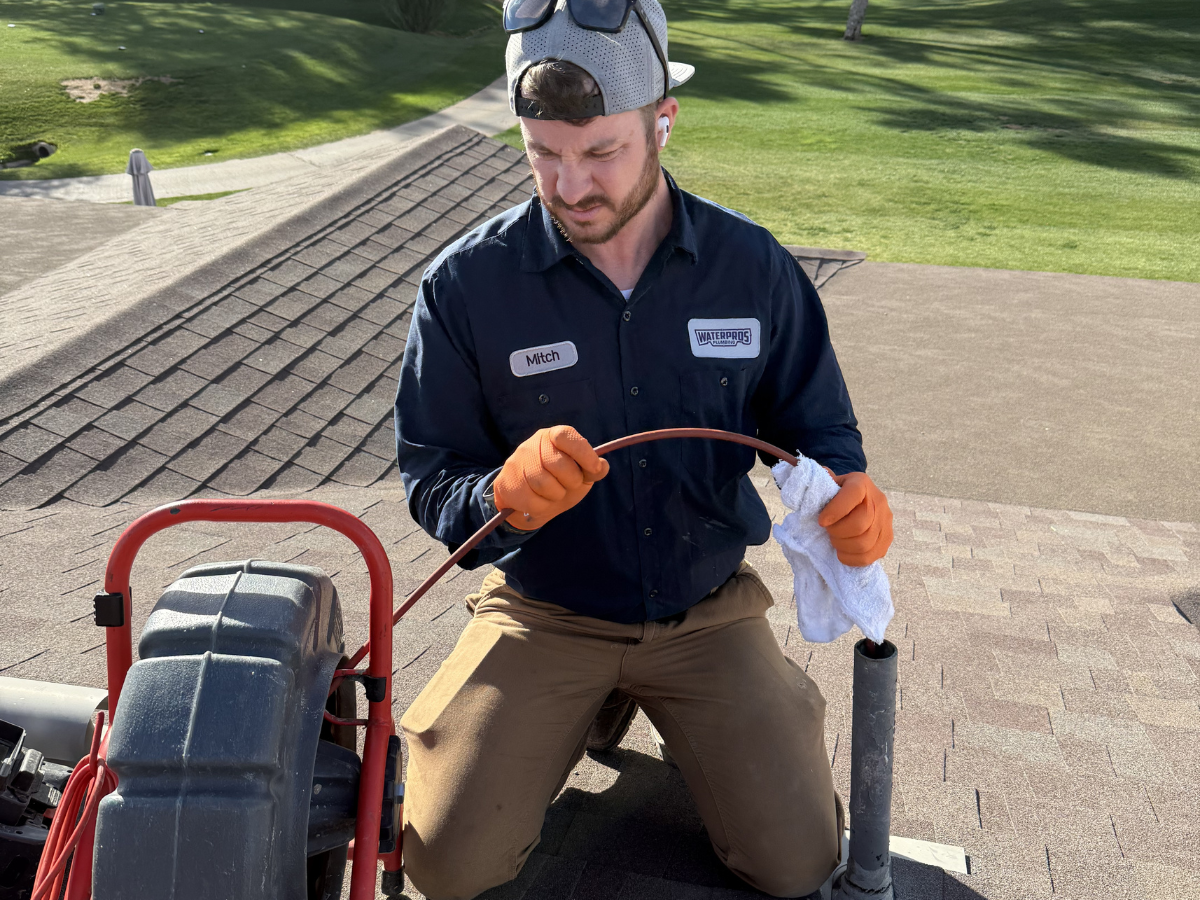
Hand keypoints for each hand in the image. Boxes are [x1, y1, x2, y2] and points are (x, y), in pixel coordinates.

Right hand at [493, 426, 609, 529]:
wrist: (527, 501)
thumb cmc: (558, 482)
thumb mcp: (579, 474)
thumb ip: (592, 469)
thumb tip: (602, 466)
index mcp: (552, 436)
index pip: (566, 436)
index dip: (583, 452)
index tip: (595, 468)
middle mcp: (532, 445)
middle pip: (560, 465)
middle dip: (572, 481)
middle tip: (569, 484)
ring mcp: (517, 463)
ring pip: (545, 485)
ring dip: (556, 495)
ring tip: (553, 493)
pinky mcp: (507, 483)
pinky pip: (533, 502)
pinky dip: (542, 508)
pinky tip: (539, 501)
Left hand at [817, 470, 892, 565]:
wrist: (859, 499)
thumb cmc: (838, 493)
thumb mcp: (830, 483)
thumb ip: (821, 483)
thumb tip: (813, 484)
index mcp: (862, 483)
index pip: (853, 493)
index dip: (835, 510)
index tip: (821, 521)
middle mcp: (879, 500)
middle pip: (860, 524)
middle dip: (838, 532)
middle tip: (828, 531)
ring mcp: (886, 521)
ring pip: (865, 543)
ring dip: (844, 546)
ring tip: (835, 540)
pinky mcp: (887, 539)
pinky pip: (871, 556)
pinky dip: (852, 558)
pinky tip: (843, 552)